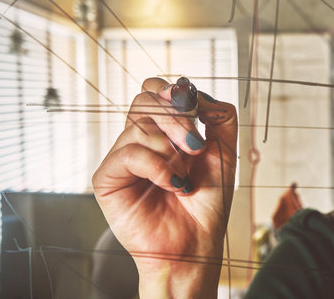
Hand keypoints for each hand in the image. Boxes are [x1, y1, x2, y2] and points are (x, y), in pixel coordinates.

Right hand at [92, 77, 237, 297]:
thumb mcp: (225, 151)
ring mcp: (122, 158)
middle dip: (177, 118)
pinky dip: (157, 166)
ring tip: (185, 176)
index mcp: (164, 130)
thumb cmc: (208, 201)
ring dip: (171, 149)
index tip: (197, 113)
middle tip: (196, 146)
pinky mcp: (108, 179)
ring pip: (139, 125)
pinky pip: (128, 153)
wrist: (197, 243)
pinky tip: (173, 184)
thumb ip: (220, 116)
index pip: (155, 90)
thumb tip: (196, 92)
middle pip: (144, 99)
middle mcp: (140, 140)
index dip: (174, 92)